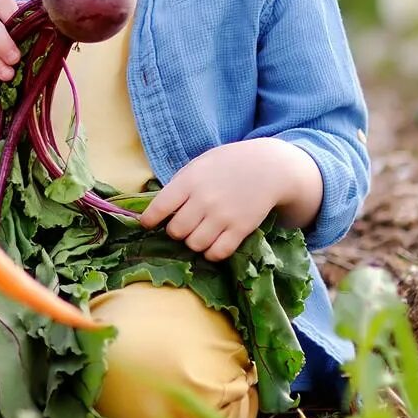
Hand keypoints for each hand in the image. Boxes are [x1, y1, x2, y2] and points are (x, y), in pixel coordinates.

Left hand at [139, 139, 316, 261]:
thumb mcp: (200, 165)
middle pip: (176, 231)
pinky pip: (218, 253)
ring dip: (194, 243)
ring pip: (194, 245)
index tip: (148, 224)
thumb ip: (180, 185)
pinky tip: (213, 244)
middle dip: (176, 231)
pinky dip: (211, 253)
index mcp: (190, 181)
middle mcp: (204, 199)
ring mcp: (223, 215)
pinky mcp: (241, 228)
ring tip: (199, 234)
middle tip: (183, 226)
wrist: (268, 167)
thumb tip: (157, 209)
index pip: (159, 207)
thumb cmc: (228, 164)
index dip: (149, 220)